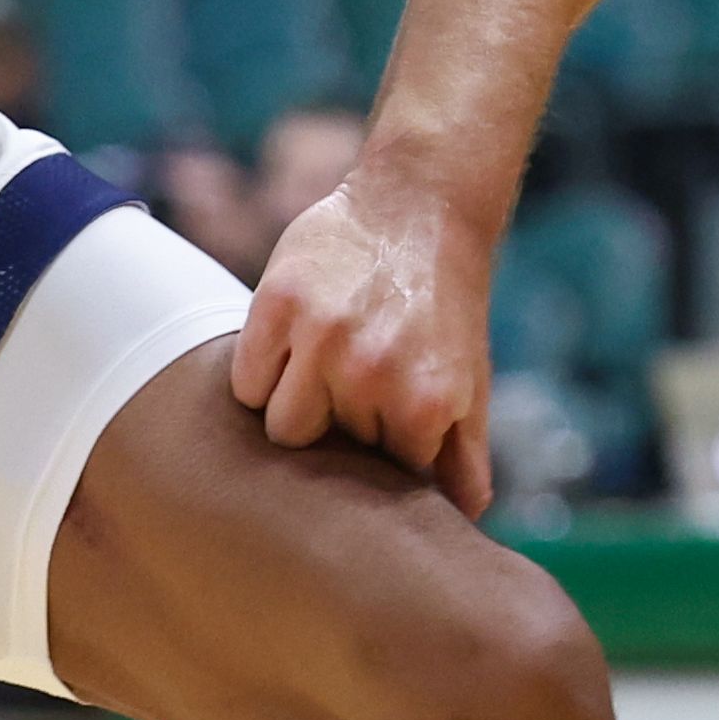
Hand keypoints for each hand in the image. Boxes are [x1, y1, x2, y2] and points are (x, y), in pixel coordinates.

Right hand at [232, 170, 503, 516]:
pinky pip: (247, 383)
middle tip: (355, 385)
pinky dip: (263, 374)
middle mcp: (370, 373)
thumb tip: (468, 515)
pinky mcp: (276, 303)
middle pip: (324, 453)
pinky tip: (291, 347)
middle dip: (339, 427)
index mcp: (423, 401)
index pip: (380, 475)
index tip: (385, 423)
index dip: (380, 452)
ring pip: (281, 427)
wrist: (423, 203)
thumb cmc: (448, 301)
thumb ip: (465, 453)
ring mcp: (320, 337)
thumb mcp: (471, 378)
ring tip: (322, 369)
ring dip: (298, 405)